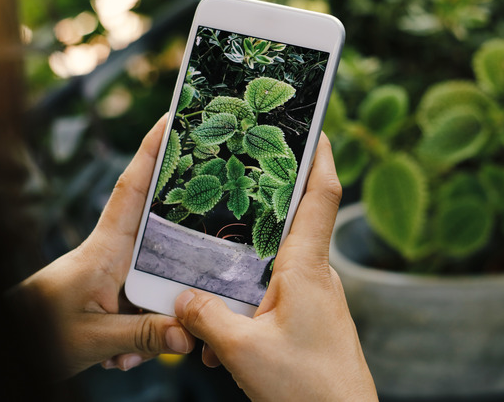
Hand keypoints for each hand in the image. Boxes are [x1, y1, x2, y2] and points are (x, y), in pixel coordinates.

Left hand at [14, 115, 195, 376]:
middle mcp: (115, 254)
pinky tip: (122, 361)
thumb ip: (141, 333)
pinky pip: (145, 308)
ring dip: (159, 315)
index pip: (131, 191)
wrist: (13, 344)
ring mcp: (116, 275)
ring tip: (133, 352)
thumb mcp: (93, 338)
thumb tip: (187, 333)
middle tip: (214, 214)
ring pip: (158, 280)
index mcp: (105, 249)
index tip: (172, 119)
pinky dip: (143, 335)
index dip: (151, 153)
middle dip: (186, 227)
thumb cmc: (40, 331)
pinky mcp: (116, 297)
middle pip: (160, 229)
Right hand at [174, 133, 377, 400]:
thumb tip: (184, 298)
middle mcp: (316, 277)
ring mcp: (316, 300)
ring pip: (275, 268)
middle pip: (292, 223)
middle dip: (265, 203)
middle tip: (237, 181)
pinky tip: (224, 341)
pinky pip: (275, 299)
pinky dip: (249, 306)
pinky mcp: (310, 322)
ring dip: (244, 273)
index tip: (314, 127)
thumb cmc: (306, 388)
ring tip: (209, 289)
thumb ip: (207, 317)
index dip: (319, 157)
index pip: (320, 196)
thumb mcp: (242, 351)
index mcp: (306, 269)